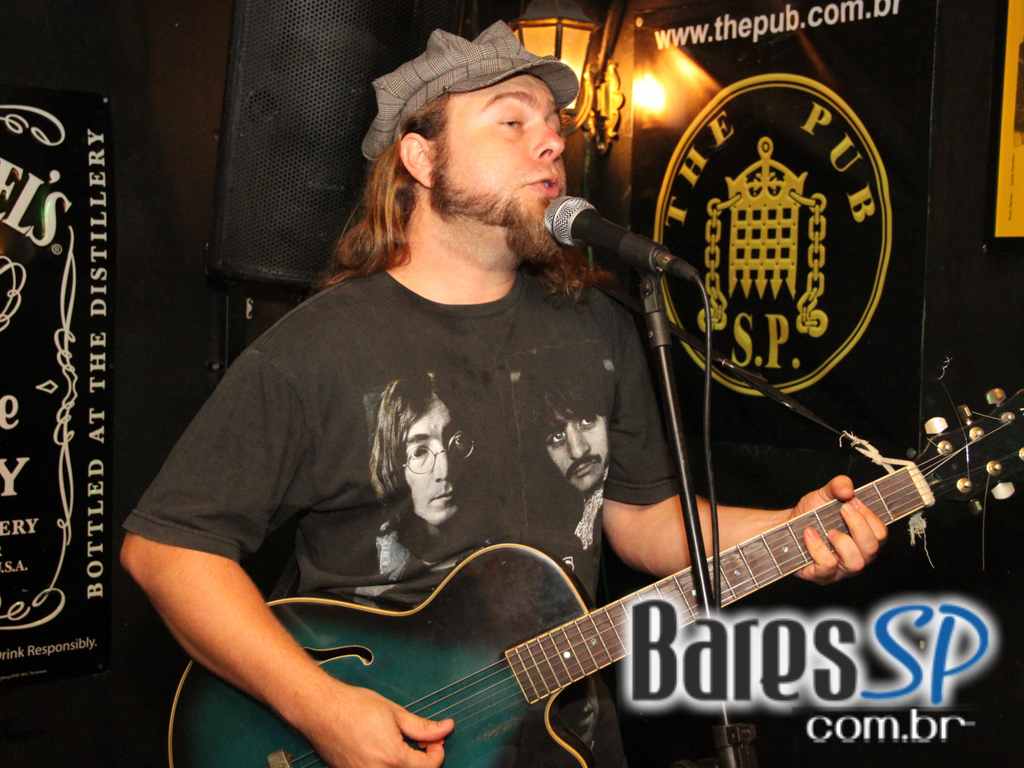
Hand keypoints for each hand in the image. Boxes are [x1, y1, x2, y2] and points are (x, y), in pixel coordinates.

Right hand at [298, 681, 453, 767]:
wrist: (322, 710)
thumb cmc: (354, 707)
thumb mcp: (395, 713)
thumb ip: (422, 727)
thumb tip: (445, 728)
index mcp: (392, 757)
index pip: (428, 767)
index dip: (437, 753)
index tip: (435, 742)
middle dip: (422, 762)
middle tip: (421, 744)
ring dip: (404, 765)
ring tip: (401, 747)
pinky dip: (387, 766)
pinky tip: (385, 752)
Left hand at [790, 475, 886, 583]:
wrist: (786, 527)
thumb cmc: (811, 515)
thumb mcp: (825, 495)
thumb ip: (839, 486)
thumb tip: (848, 490)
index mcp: (863, 538)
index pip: (880, 534)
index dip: (869, 516)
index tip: (852, 502)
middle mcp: (857, 556)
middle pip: (872, 548)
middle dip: (858, 526)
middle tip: (843, 510)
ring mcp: (841, 569)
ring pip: (855, 563)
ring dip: (842, 542)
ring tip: (828, 530)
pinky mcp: (822, 575)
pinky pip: (828, 566)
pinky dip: (818, 547)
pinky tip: (809, 534)